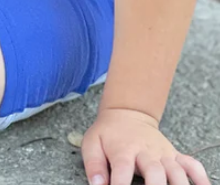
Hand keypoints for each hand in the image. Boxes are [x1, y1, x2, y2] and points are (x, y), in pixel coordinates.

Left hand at [82, 108, 210, 184]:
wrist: (127, 113)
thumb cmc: (108, 133)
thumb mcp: (92, 142)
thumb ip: (93, 165)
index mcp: (123, 149)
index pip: (122, 168)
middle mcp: (145, 151)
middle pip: (154, 172)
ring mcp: (162, 153)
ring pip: (175, 170)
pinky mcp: (174, 155)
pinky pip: (192, 165)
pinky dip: (200, 177)